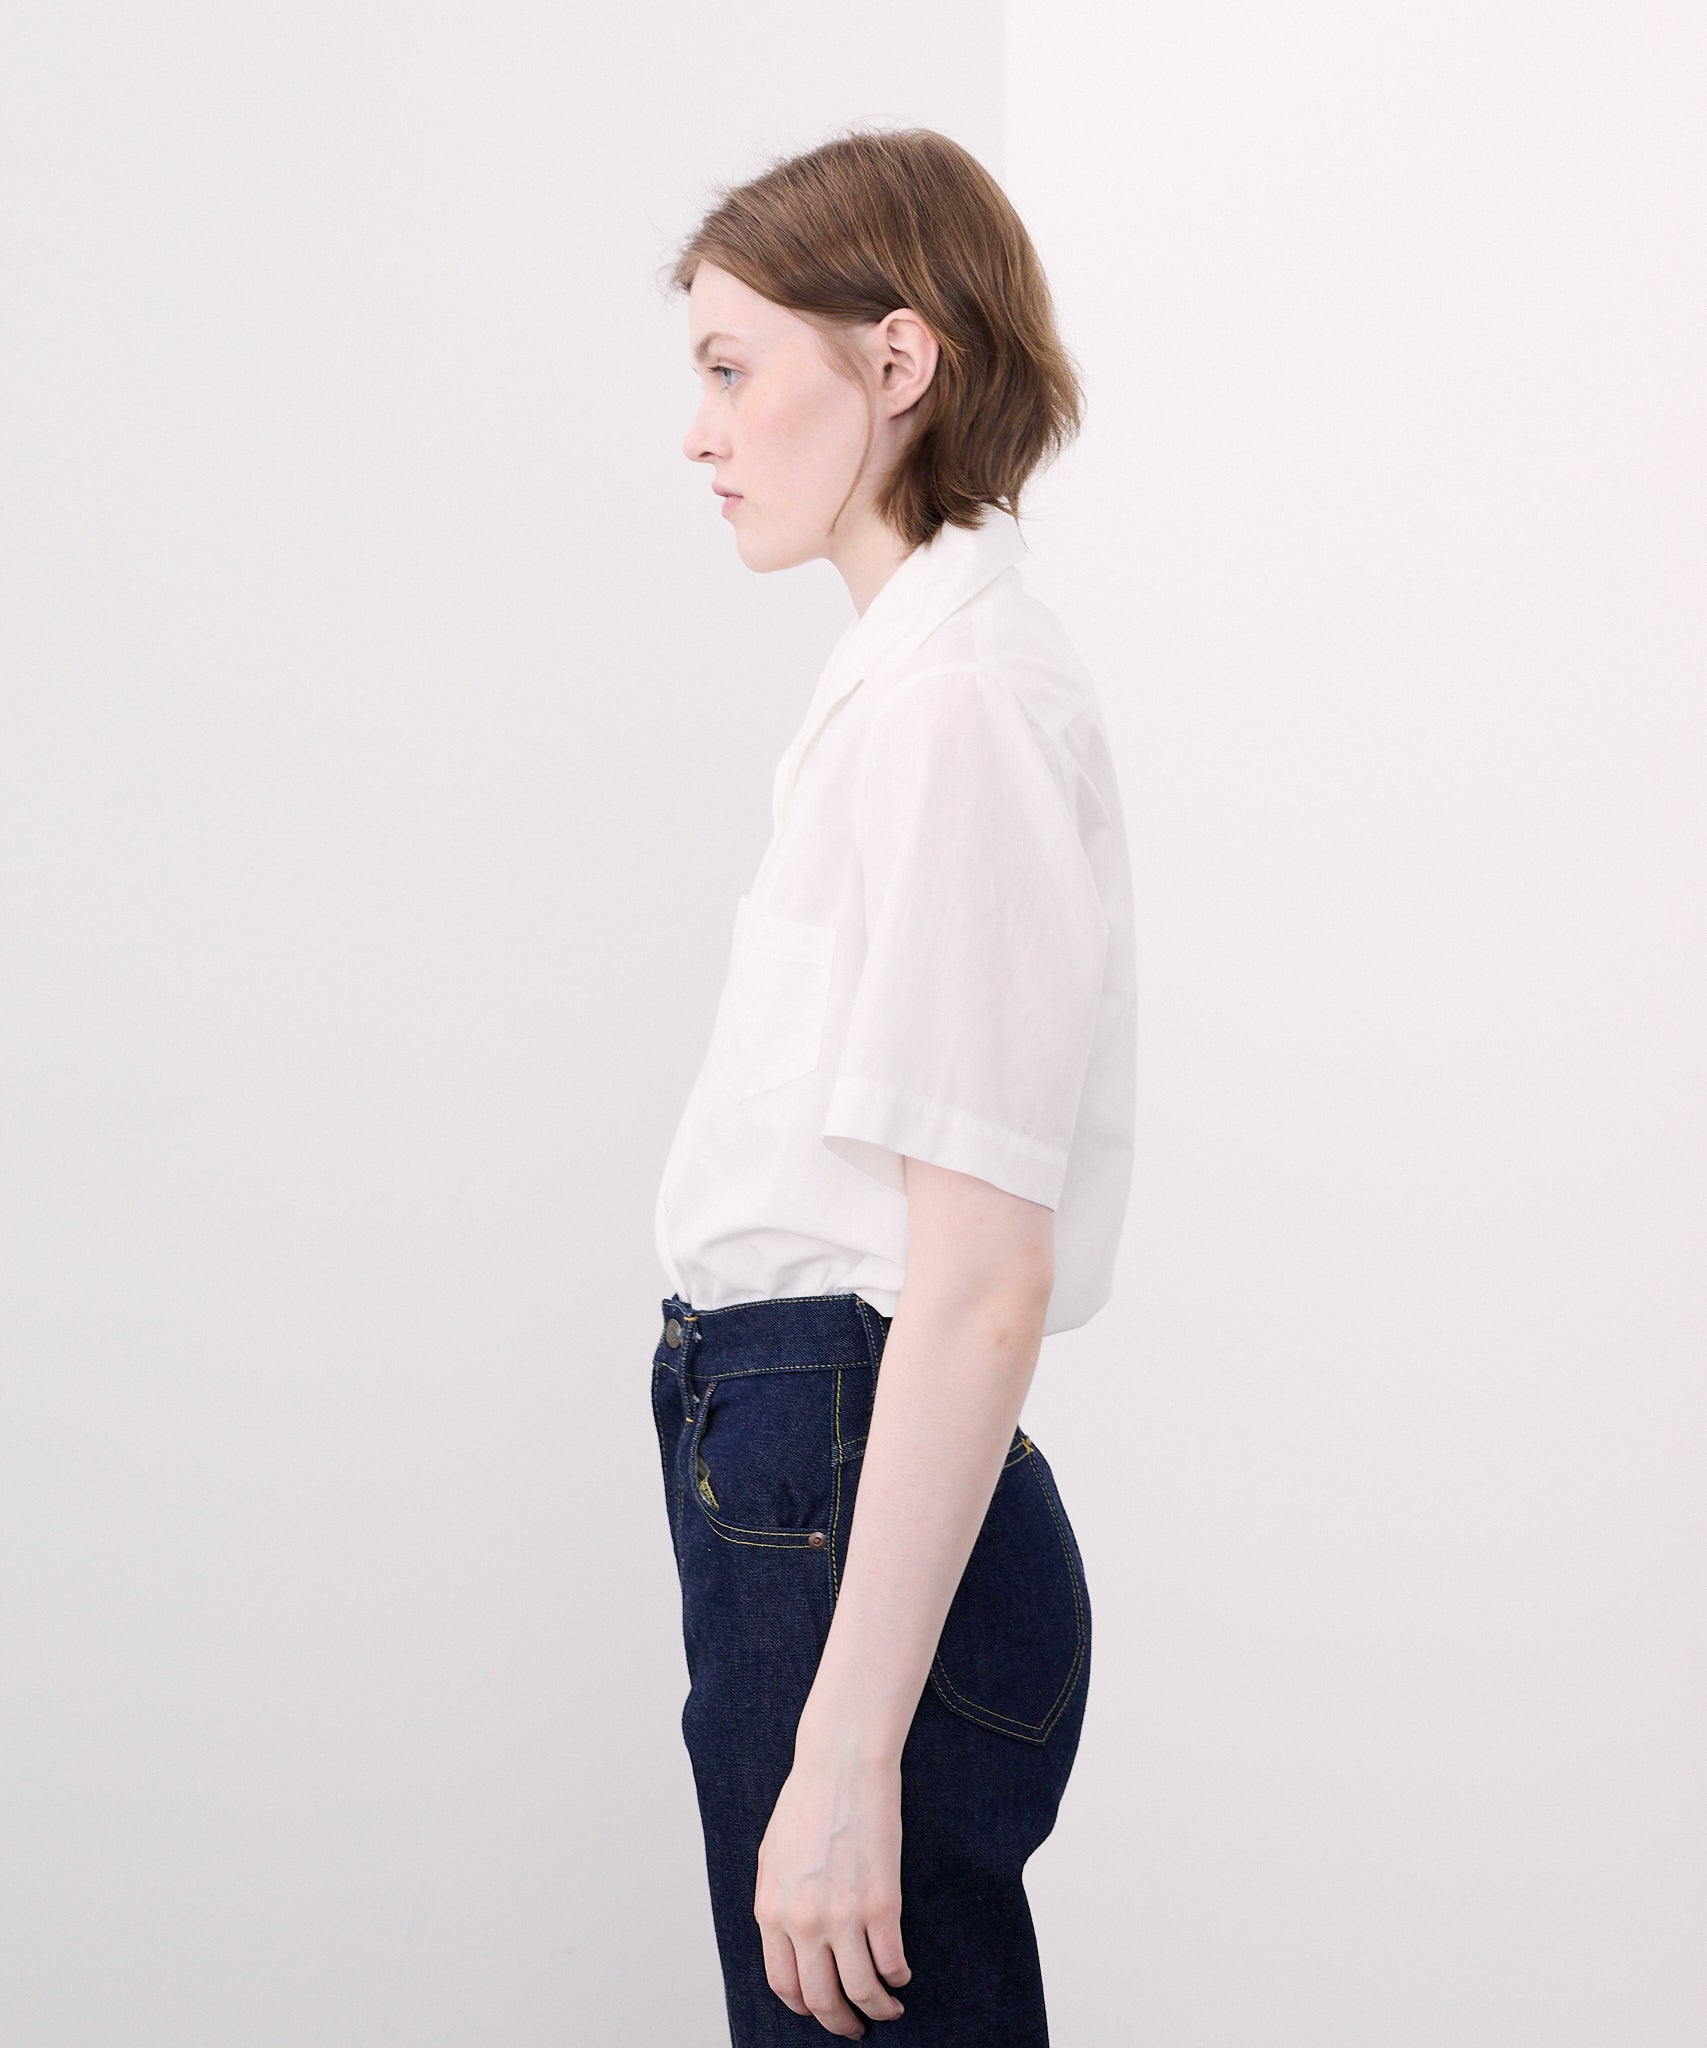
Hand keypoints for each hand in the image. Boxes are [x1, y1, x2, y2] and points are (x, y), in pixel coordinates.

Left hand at [753, 1745, 911, 2036]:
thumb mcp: (772, 1857)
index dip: (805, 2007)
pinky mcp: (882, 1903)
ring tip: (889, 2007)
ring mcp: (843, 1915)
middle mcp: (804, 1922)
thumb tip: (788, 1943)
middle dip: (841, 2022)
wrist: (840, 1764)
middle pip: (822, 1999)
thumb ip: (777, 1904)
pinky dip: (898, 1976)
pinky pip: (891, 1962)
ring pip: (861, 1990)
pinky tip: (902, 1973)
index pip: (784, 1985)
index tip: (822, 2010)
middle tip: (856, 2025)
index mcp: (772, 1911)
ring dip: (878, 2008)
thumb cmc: (807, 1801)